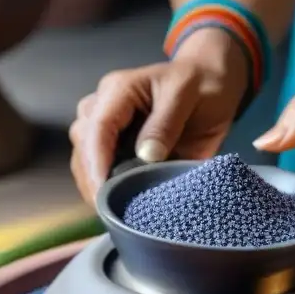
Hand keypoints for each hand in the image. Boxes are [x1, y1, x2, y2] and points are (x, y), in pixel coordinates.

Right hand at [69, 29, 248, 204]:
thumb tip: (146, 155)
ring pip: (84, 159)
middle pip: (84, 145)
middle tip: (113, 209)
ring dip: (95, 185)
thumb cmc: (200, 85)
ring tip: (115, 209)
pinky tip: (117, 203)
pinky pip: (99, 169)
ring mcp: (105, 127)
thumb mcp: (188, 95)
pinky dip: (104, 187)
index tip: (104, 190)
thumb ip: (166, 123)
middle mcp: (103, 107)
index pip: (99, 126)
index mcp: (119, 90)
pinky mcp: (114, 146)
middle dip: (93, 178)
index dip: (98, 161)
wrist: (210, 84)